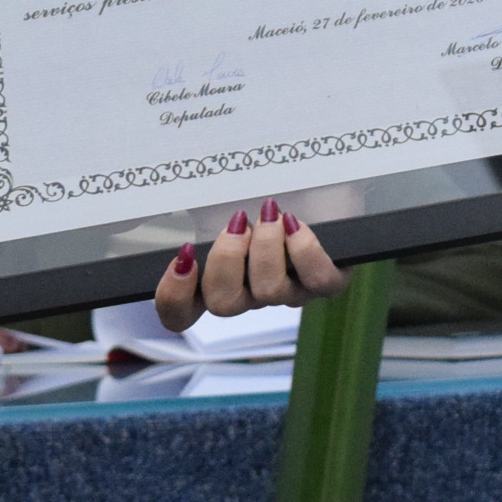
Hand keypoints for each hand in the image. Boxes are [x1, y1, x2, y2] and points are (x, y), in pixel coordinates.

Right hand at [152, 199, 347, 331]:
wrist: (328, 189)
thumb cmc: (272, 192)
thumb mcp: (233, 196)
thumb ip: (205, 206)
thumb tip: (183, 192)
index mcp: (220, 278)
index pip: (180, 313)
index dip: (173, 296)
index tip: (184, 254)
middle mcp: (252, 293)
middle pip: (223, 304)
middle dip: (225, 261)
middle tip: (237, 223)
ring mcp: (290, 292)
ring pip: (268, 292)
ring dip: (266, 248)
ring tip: (270, 213)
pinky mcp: (327, 282)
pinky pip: (316, 281)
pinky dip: (303, 251)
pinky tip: (295, 223)